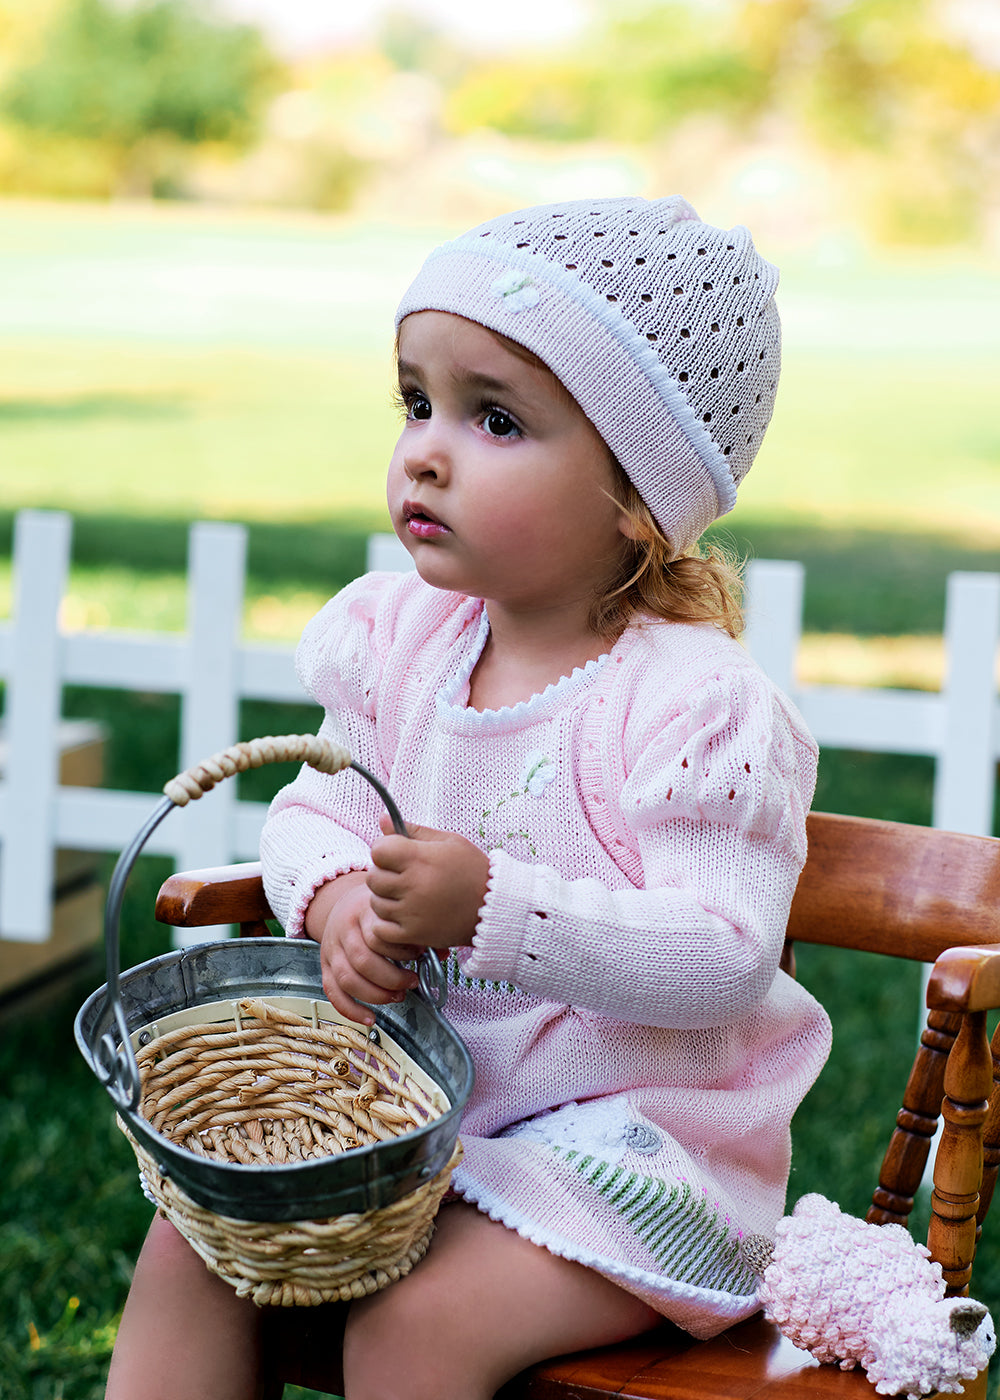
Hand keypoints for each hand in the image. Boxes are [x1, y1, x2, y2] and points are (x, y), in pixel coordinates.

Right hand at [305, 871, 420, 1025]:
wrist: (344, 903)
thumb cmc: (375, 910)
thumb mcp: (394, 911)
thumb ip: (416, 931)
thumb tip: (442, 953)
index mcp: (364, 911)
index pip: (378, 936)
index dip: (401, 951)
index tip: (420, 957)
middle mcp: (344, 930)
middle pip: (363, 960)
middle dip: (391, 979)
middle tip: (411, 982)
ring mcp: (332, 949)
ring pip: (348, 979)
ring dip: (376, 994)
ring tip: (398, 996)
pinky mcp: (325, 966)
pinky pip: (333, 992)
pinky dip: (351, 1010)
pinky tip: (370, 1018)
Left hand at [367, 815, 489, 951]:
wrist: (495, 906)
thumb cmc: (472, 869)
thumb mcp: (448, 842)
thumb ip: (413, 831)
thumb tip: (382, 819)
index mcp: (421, 858)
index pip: (378, 850)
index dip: (385, 850)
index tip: (397, 854)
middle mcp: (414, 885)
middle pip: (373, 877)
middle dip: (384, 874)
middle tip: (404, 876)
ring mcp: (413, 912)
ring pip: (376, 903)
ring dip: (387, 899)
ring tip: (408, 896)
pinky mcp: (415, 934)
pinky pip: (381, 930)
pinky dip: (388, 924)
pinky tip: (405, 915)